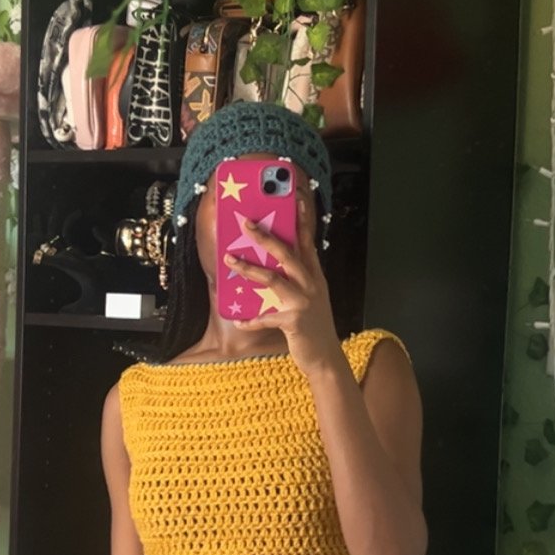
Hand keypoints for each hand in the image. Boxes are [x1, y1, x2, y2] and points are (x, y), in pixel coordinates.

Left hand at [224, 195, 340, 374]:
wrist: (325, 356)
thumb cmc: (313, 325)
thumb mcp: (310, 296)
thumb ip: (296, 279)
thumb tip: (269, 263)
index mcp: (314, 275)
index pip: (308, 242)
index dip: (302, 220)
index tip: (295, 198)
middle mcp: (311, 284)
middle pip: (286, 254)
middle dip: (265, 237)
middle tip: (246, 223)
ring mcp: (303, 301)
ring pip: (272, 278)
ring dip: (248, 269)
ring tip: (229, 261)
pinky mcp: (293, 321)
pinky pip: (265, 317)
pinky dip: (250, 319)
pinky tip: (238, 320)